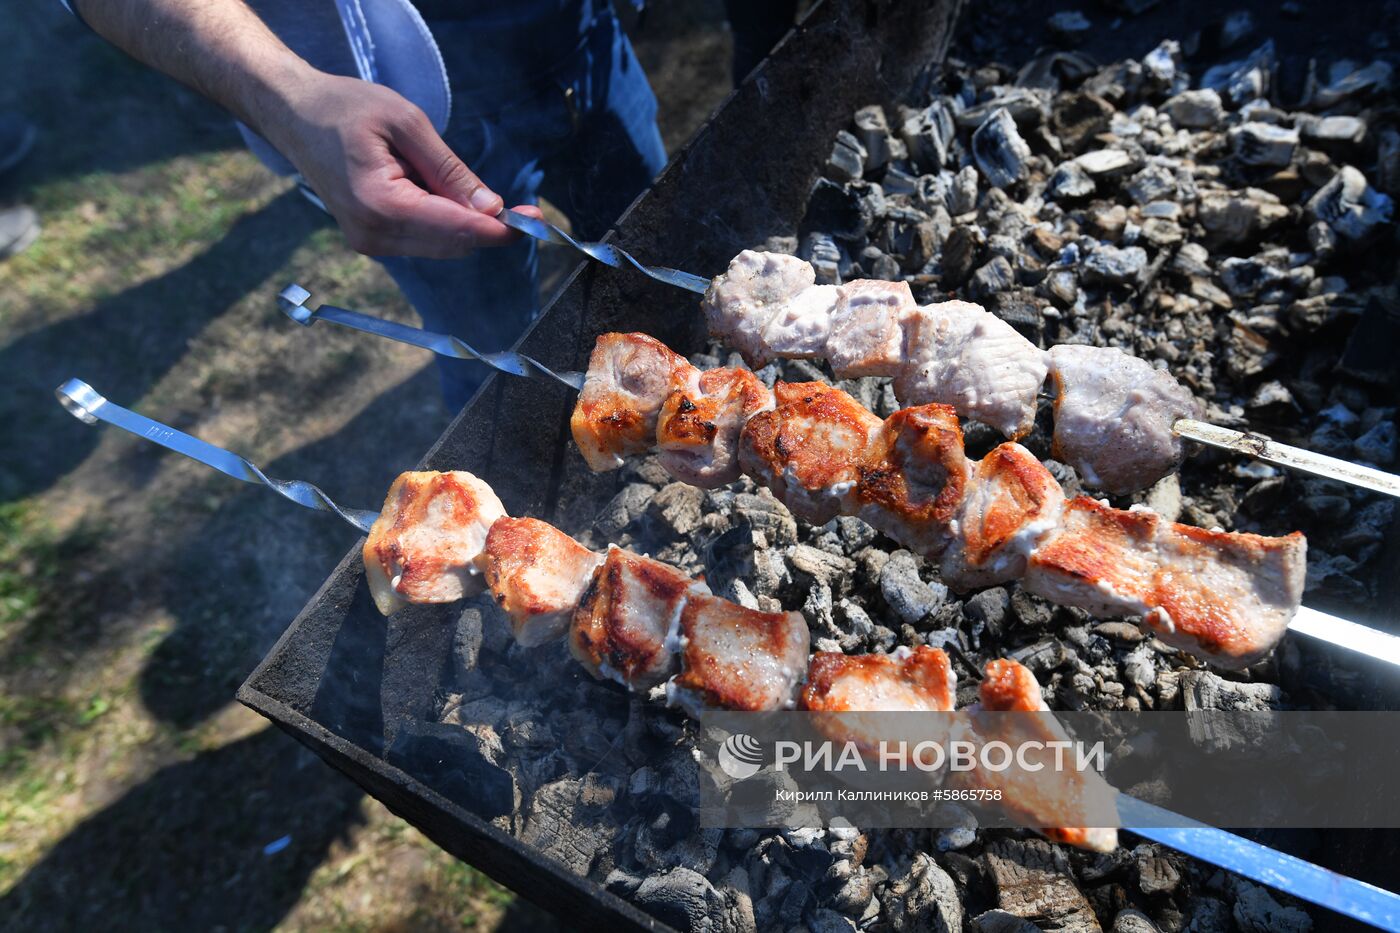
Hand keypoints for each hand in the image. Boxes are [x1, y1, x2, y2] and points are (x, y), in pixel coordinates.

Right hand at [263, 70, 539, 257]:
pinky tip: (441, 194)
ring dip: (467, 224)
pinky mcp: (371, 240)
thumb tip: (490, 207)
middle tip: (524, 209)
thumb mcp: (406, 123)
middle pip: (453, 243)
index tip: (535, 222)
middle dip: (491, 228)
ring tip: (466, 187)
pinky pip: (424, 239)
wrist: (292, 114)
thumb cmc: (346, 107)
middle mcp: (374, 234)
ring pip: (441, 245)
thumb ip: (449, 170)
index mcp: (381, 205)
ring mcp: (370, 242)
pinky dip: (445, 222)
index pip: (456, 228)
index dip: (500, 228)